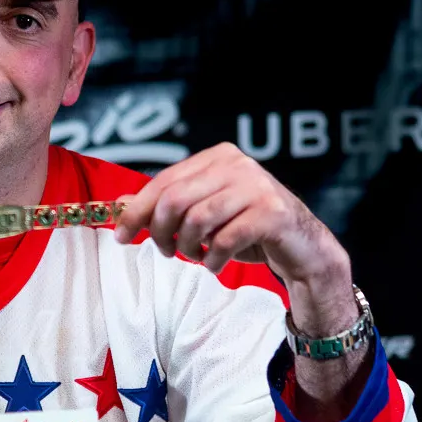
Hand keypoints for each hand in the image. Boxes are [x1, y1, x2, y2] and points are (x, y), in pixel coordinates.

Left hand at [114, 142, 347, 289]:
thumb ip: (167, 205)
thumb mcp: (204, 214)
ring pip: (197, 221)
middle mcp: (237, 165)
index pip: (163, 182)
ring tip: (194, 257)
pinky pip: (224, 241)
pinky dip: (213, 260)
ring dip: (187, 248)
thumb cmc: (247, 229)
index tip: (120, 236)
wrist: (302, 247)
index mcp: (217, 158)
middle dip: (160, 233)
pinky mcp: (272, 213)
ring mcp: (257, 187)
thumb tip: (120, 203)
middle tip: (165, 252)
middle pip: (175, 200)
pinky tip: (215, 264)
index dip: (136, 211)